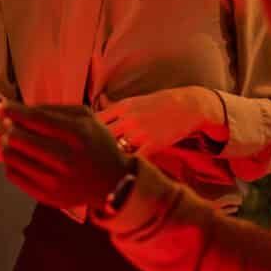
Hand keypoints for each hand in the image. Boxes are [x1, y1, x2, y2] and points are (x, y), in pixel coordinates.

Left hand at [0, 101, 131, 209]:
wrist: (113, 182)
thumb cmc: (94, 144)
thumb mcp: (85, 118)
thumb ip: (53, 109)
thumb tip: (17, 109)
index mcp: (78, 134)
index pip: (35, 118)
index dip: (14, 111)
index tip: (3, 106)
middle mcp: (66, 159)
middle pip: (18, 138)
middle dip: (9, 128)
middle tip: (10, 126)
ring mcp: (56, 181)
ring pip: (11, 157)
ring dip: (7, 144)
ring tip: (13, 141)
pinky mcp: (47, 196)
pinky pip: (12, 175)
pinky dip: (10, 163)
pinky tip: (20, 158)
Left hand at [97, 87, 222, 157]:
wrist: (188, 105)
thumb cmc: (158, 104)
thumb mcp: (133, 101)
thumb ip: (114, 108)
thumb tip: (95, 108)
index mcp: (121, 106)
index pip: (94, 120)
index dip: (85, 132)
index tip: (82, 142)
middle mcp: (127, 118)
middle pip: (100, 135)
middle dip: (92, 147)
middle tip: (86, 159)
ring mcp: (140, 131)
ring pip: (115, 148)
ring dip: (108, 157)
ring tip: (101, 167)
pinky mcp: (153, 143)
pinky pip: (134, 157)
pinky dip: (127, 164)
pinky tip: (122, 169)